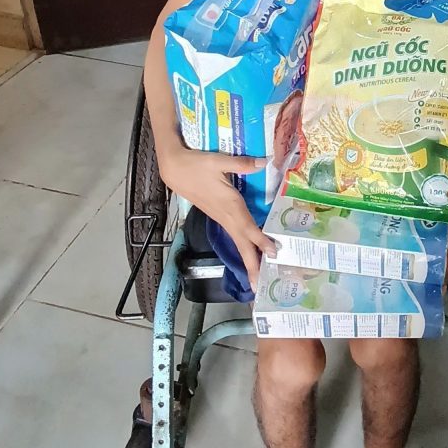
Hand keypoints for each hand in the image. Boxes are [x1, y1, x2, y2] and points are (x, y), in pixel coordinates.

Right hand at [158, 142, 274, 287]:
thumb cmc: (195, 164)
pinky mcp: (218, 215)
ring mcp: (221, 217)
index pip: (247, 227)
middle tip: (261, 285)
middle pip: (242, 243)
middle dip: (252, 264)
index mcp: (229, 204)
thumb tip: (264, 162)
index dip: (260, 240)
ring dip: (248, 259)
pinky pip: (234, 235)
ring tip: (258, 277)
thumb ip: (242, 163)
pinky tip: (251, 252)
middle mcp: (226, 215)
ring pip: (238, 241)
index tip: (273, 252)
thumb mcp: (218, 161)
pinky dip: (244, 247)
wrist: (174, 169)